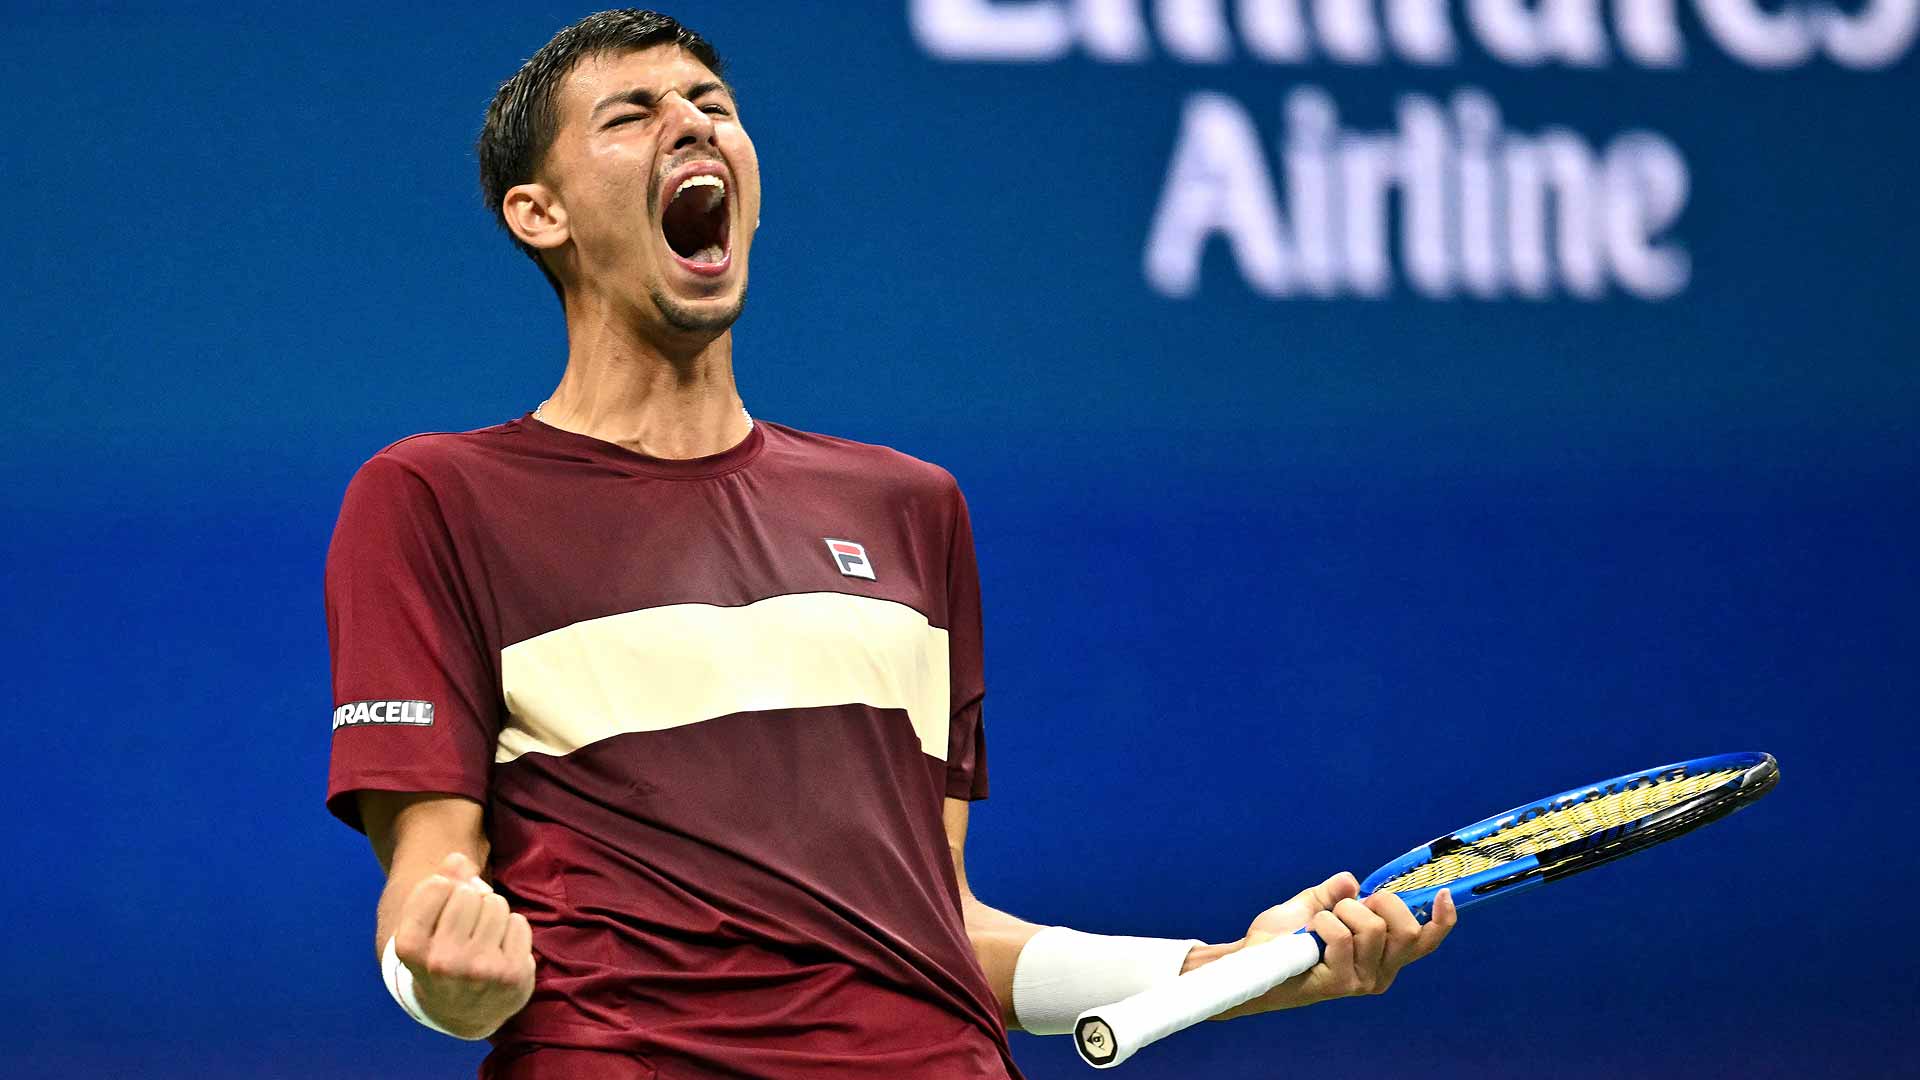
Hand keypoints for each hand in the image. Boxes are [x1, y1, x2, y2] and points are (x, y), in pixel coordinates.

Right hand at [392, 852, 535, 1037]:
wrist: (462, 1014)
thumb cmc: (441, 956)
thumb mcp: (426, 924)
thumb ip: (440, 883)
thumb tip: (459, 859)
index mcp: (410, 947)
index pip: (437, 884)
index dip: (444, 891)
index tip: (441, 913)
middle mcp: (442, 962)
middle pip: (469, 893)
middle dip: (471, 902)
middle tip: (465, 930)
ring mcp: (479, 970)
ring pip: (496, 904)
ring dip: (493, 915)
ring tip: (483, 940)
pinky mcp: (511, 975)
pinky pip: (519, 922)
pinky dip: (512, 930)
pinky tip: (500, 951)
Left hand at [1195, 871, 1455, 1018]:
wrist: (1253, 963)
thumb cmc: (1284, 939)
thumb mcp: (1314, 907)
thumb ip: (1336, 893)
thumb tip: (1353, 882)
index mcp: (1383, 956)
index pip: (1424, 942)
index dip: (1441, 920)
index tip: (1444, 892)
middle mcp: (1380, 973)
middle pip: (1405, 928)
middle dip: (1380, 902)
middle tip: (1350, 904)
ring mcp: (1363, 981)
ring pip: (1373, 928)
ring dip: (1341, 912)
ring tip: (1321, 922)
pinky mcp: (1342, 984)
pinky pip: (1342, 936)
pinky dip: (1322, 923)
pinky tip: (1309, 934)